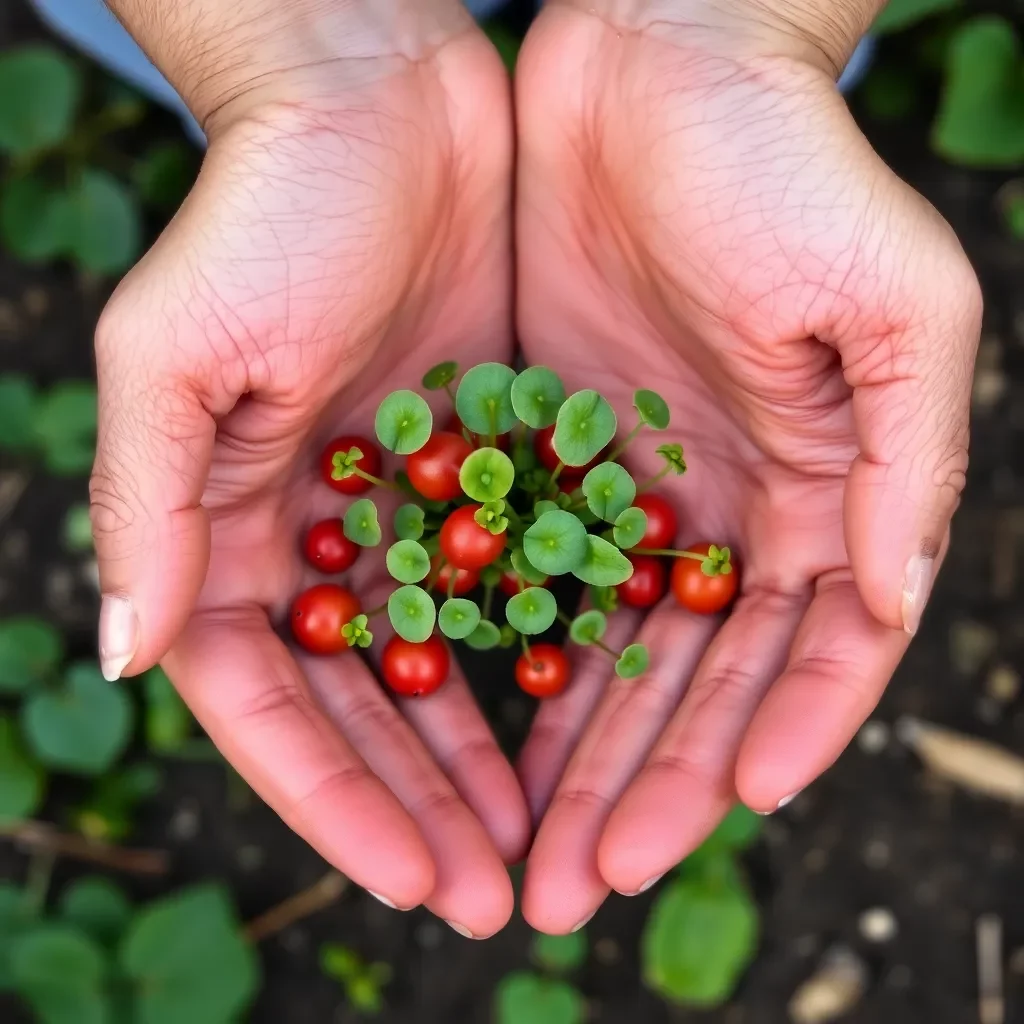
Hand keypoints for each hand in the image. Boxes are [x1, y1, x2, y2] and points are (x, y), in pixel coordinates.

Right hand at [91, 1, 527, 936]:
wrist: (381, 105)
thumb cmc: (267, 212)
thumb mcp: (183, 352)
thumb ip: (152, 503)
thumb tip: (125, 653)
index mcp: (237, 531)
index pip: (278, 704)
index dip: (339, 799)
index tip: (415, 878)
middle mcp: (323, 535)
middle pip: (373, 708)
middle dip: (428, 804)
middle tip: (499, 894)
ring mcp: (414, 504)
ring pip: (456, 663)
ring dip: (496, 756)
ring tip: (552, 839)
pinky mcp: (494, 458)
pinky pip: (526, 581)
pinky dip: (555, 651)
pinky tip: (597, 717)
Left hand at [514, 0, 980, 931]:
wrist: (654, 64)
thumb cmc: (784, 165)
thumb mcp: (888, 298)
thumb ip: (909, 457)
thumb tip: (894, 601)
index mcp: (816, 488)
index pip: (805, 652)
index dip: (773, 736)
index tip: (726, 813)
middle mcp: (724, 507)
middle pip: (690, 680)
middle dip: (645, 783)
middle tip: (579, 883)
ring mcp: (630, 487)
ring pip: (602, 650)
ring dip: (570, 751)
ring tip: (522, 846)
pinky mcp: (542, 448)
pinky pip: (524, 575)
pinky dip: (506, 653)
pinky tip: (474, 723)